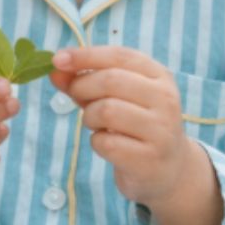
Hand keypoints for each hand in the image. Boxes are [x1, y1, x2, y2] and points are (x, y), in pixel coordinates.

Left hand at [49, 46, 198, 209]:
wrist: (168, 169)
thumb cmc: (135, 125)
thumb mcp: (115, 97)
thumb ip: (86, 81)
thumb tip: (55, 69)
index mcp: (159, 76)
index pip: (120, 56)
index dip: (85, 55)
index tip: (58, 60)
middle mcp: (165, 99)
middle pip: (110, 80)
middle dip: (82, 87)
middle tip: (76, 97)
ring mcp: (160, 130)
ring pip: (106, 110)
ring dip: (89, 117)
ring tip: (96, 124)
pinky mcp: (148, 158)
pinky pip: (106, 143)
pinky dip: (96, 142)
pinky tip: (107, 144)